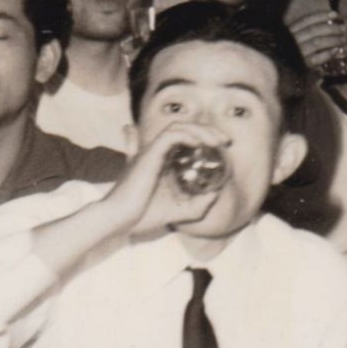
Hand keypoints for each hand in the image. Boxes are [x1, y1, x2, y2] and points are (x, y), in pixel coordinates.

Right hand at [107, 121, 227, 235]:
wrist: (121, 220)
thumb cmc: (145, 216)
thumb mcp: (182, 211)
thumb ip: (199, 203)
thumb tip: (217, 193)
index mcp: (161, 163)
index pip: (181, 139)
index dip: (201, 137)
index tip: (220, 147)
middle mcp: (156, 153)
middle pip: (184, 129)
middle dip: (207, 130)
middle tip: (225, 141)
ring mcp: (151, 151)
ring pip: (179, 127)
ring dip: (201, 130)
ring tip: (217, 141)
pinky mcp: (149, 153)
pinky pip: (171, 135)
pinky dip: (188, 135)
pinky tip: (201, 144)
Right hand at [289, 10, 345, 70]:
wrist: (283, 74)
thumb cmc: (294, 55)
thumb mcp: (297, 40)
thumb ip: (307, 32)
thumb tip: (327, 21)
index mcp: (289, 33)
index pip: (305, 21)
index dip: (321, 16)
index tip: (335, 14)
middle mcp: (291, 41)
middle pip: (313, 30)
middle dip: (331, 28)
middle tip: (343, 28)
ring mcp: (296, 54)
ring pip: (317, 42)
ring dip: (332, 40)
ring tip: (344, 40)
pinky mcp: (301, 66)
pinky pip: (316, 58)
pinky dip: (328, 54)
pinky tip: (336, 51)